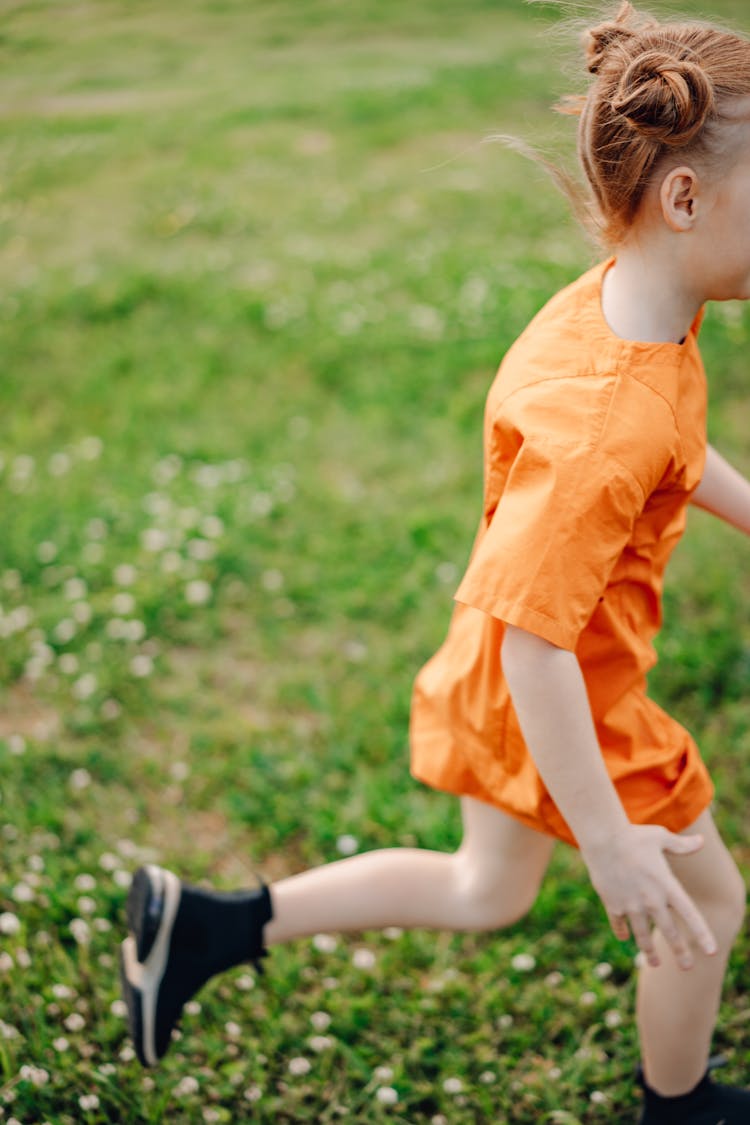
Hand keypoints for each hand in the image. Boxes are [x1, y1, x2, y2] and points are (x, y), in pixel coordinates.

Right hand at [581, 824, 717, 969]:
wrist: (602, 838)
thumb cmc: (633, 835)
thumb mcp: (661, 838)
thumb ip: (682, 845)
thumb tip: (702, 842)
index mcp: (667, 885)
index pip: (690, 915)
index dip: (701, 934)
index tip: (711, 951)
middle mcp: (651, 900)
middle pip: (669, 932)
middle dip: (680, 951)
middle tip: (687, 967)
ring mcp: (631, 904)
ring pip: (642, 935)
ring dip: (649, 951)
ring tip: (655, 963)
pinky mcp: (612, 904)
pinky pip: (618, 924)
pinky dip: (622, 931)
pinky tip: (624, 937)